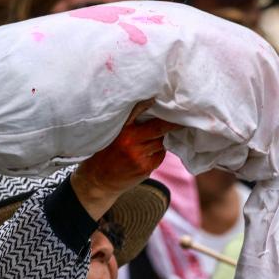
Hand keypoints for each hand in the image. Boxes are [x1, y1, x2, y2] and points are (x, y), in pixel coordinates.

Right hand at [71, 99, 180, 219]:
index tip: (159, 97)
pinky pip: (160, 155)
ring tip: (150, 140)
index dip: (150, 102)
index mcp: (119, 129)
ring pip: (160, 141)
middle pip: (159, 127)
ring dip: (160, 139)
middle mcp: (129, 141)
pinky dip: (157, 152)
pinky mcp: (144, 168)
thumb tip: (151, 111)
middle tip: (181, 116)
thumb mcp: (109, 134)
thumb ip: (127, 125)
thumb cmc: (105, 153)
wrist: (98, 181)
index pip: (138, 109)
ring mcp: (138, 155)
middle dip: (171, 122)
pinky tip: (147, 154)